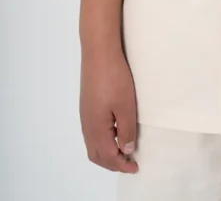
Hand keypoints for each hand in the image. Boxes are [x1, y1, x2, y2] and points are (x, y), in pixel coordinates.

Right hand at [79, 46, 138, 172]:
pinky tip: (114, 132)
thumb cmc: (114, 78)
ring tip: (123, 150)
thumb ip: (126, 130)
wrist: (99, 53)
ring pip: (93, 144)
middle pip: (96, 155)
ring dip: (106, 153)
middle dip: (112, 163)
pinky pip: (92, 133)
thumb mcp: (126, 106)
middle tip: (129, 163)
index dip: (122, 165)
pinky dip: (102, 141)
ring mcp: (85, 115)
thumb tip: (126, 151)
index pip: (108, 156)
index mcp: (96, 129)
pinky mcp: (87, 106)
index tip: (135, 167)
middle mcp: (87, 125)